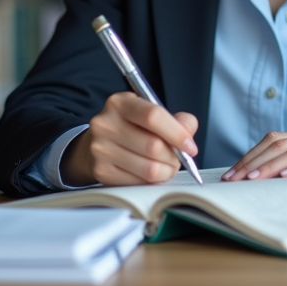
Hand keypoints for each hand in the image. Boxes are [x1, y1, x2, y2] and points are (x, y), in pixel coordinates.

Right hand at [61, 92, 198, 186]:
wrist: (97, 143)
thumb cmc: (131, 127)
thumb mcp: (150, 113)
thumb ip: (176, 120)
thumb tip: (188, 132)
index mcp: (120, 103)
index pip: (153, 116)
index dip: (177, 133)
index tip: (190, 147)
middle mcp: (105, 124)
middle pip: (153, 146)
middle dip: (174, 157)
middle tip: (178, 159)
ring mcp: (100, 149)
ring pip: (149, 169)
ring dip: (165, 171)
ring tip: (165, 166)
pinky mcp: (101, 172)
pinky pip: (139, 182)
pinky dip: (151, 181)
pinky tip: (149, 173)